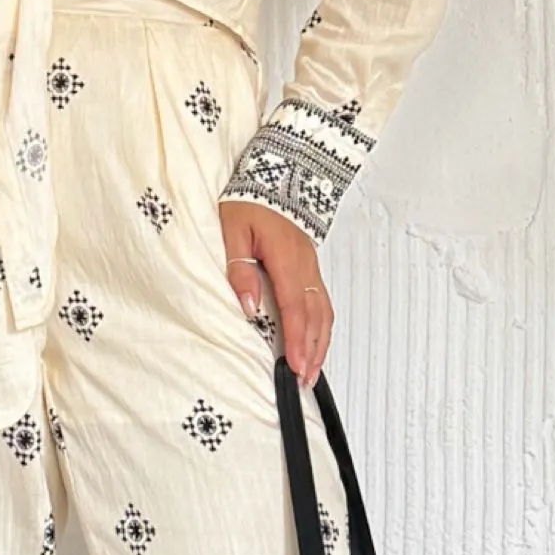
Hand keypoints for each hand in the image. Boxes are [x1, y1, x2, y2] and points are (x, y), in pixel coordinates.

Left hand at [220, 200, 333, 383]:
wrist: (275, 174)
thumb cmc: (249, 200)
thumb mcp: (231, 230)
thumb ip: (239, 268)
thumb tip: (249, 306)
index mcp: (287, 258)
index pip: (294, 308)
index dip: (296, 340)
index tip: (295, 366)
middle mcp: (306, 266)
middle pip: (316, 317)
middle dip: (312, 351)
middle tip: (304, 380)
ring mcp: (312, 267)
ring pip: (323, 312)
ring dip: (319, 344)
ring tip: (311, 371)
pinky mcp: (310, 268)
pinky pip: (321, 303)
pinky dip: (320, 327)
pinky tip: (314, 343)